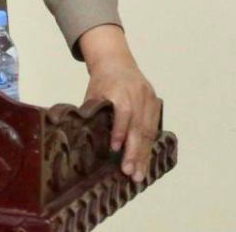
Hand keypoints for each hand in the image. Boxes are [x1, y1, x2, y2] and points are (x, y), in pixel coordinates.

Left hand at [78, 25, 160, 182]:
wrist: (117, 61)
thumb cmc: (101, 81)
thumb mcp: (92, 94)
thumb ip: (91, 113)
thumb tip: (80, 140)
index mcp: (120, 90)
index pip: (123, 112)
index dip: (119, 130)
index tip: (114, 149)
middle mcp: (137, 94)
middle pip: (138, 126)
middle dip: (134, 152)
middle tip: (130, 173)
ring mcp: (149, 98)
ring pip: (149, 131)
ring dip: (144, 155)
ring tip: (139, 174)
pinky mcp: (155, 103)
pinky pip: (154, 128)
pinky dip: (149, 146)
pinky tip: (145, 162)